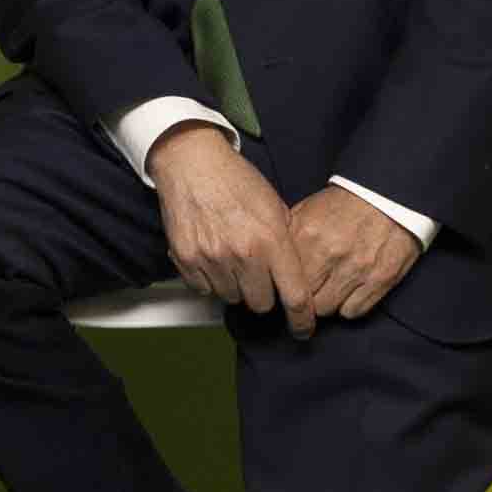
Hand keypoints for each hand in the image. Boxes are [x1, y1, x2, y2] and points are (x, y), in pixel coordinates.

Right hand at [147, 124, 290, 319]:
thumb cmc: (235, 180)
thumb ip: (287, 242)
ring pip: (232, 298)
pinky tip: (213, 255)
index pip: (294, 295)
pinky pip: (205, 290)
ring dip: (236, 285)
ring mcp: (213, 258)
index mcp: (272, 239)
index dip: (302, 319)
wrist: (193, 162)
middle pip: (261, 304)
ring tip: (233, 257)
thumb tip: (297, 274)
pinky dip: (211, 279)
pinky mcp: (188, 260)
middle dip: (263, 294)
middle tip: (258, 272)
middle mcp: (243, 253)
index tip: (303, 329)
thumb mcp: (276, 206)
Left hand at [274, 186, 419, 338]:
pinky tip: (347, 293)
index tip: (282, 289)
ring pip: (327, 309)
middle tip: (305, 294)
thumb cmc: (344, 205)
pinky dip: (348, 307)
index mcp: (308, 234)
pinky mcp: (380, 279)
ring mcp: (357, 268)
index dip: (281, 287)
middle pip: (302, 299)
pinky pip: (353, 311)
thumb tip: (267, 262)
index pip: (282, 278)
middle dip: (301, 299)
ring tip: (327, 291)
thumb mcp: (307, 210)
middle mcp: (331, 253)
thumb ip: (287, 237)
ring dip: (324, 303)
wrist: (388, 195)